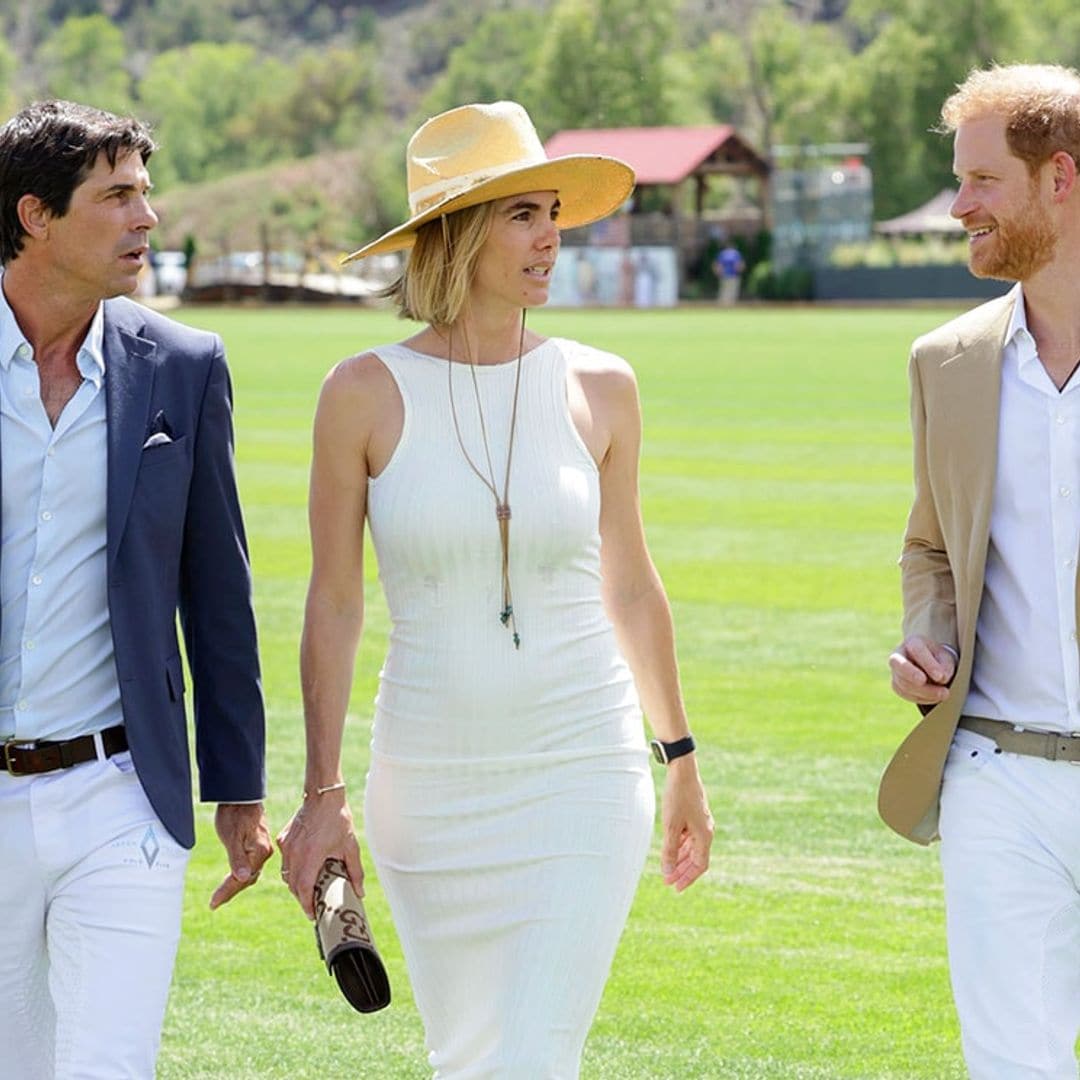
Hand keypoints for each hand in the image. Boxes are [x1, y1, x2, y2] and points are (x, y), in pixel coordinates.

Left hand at [210, 802, 273, 909]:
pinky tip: (234, 878)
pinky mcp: (258, 845)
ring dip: (236, 885)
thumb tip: (243, 877)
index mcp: (260, 852)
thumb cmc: (234, 814)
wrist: (241, 795)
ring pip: (250, 873)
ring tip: (221, 895)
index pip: (242, 879)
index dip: (226, 892)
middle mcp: (264, 852)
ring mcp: (263, 849)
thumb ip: (238, 858)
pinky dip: (240, 875)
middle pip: (248, 879)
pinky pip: (250, 866)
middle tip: (214, 903)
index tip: (212, 904)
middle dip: (230, 892)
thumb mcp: (231, 836)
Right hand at [276, 790, 363, 919]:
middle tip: (312, 905)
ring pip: (286, 874)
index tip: (313, 915)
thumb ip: (355, 872)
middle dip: (301, 898)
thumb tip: (360, 893)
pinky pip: (285, 860)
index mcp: (311, 857)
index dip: (307, 905)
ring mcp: (287, 846)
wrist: (323, 795)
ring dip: (295, 884)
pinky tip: (303, 868)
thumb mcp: (350, 846)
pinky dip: (292, 868)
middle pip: (293, 885)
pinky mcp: (283, 839)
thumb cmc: (338, 820)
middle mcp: (294, 853)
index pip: (303, 890)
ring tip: (308, 889)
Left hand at [660, 756, 713, 891]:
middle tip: (668, 881)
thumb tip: (668, 871)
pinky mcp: (694, 815)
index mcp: (704, 836)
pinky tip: (670, 850)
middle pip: (696, 858)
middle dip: (682, 871)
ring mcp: (701, 823)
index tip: (675, 887)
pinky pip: (689, 837)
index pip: (699, 865)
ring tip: (667, 869)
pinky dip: (680, 846)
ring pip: (692, 848)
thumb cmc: (678, 797)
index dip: (687, 878)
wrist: (683, 771)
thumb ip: (669, 850)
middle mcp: (706, 831)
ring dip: (680, 859)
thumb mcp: (671, 826)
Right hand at [889, 635, 956, 704]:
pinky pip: (904, 693)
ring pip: (903, 683)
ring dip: (924, 692)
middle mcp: (899, 655)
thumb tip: (942, 678)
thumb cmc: (938, 659)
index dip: (928, 664)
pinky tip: (935, 697)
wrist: (931, 666)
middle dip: (911, 674)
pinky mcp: (896, 684)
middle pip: (898, 663)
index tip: (940, 677)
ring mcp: (895, 670)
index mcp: (913, 642)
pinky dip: (921, 698)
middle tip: (925, 682)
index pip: (916, 650)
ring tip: (944, 694)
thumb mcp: (946, 658)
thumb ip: (946, 666)